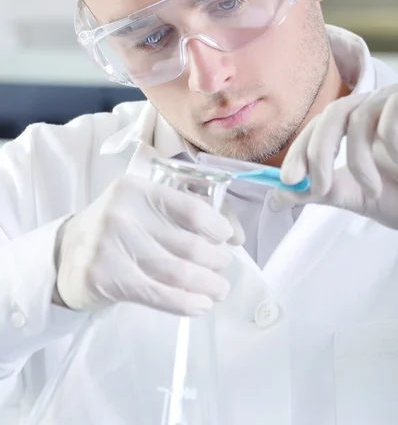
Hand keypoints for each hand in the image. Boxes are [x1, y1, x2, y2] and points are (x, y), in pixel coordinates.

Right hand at [54, 175, 244, 314]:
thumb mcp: (144, 209)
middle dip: (216, 261)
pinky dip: (185, 302)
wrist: (68, 254)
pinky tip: (200, 305)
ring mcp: (110, 245)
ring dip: (206, 284)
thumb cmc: (118, 229)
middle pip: (188, 244)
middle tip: (223, 270)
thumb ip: (187, 213)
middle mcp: (122, 213)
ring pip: (176, 271)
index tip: (228, 239)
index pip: (191, 208)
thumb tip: (236, 235)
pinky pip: (158, 293)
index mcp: (137, 189)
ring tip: (218, 290)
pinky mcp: (104, 276)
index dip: (218, 227)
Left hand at [271, 86, 397, 229]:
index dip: (299, 151)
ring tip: (373, 191)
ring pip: (359, 118)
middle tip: (318, 188)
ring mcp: (395, 101)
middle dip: (318, 153)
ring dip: (358, 161)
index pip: (318, 126)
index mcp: (357, 124)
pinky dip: (391, 145)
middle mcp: (375, 106)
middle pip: (334, 114)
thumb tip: (274, 198)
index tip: (286, 181)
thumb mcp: (358, 194)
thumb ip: (320, 191)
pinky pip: (391, 116)